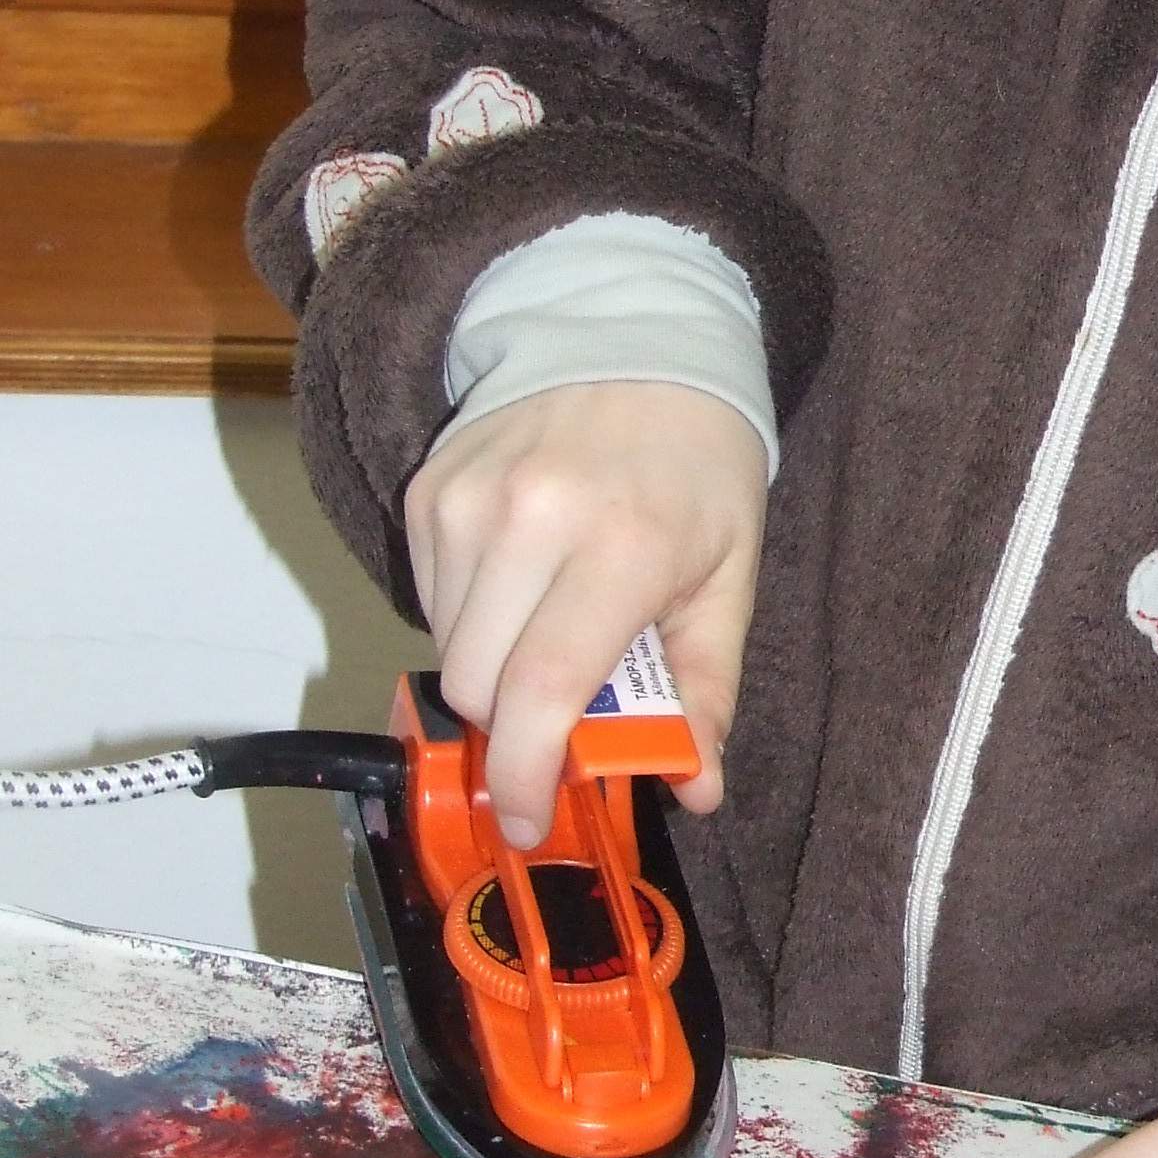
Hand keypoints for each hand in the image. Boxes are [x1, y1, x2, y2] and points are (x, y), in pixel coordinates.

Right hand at [402, 381, 767, 845]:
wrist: (639, 336)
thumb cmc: (698, 467)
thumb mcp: (729, 575)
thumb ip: (709, 688)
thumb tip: (697, 789)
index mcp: (622, 547)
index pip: (544, 692)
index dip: (527, 774)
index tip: (527, 821)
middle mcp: (532, 520)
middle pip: (477, 684)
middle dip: (512, 728)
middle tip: (560, 722)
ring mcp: (469, 499)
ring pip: (444, 646)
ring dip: (490, 670)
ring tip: (550, 630)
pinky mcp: (430, 487)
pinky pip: (427, 596)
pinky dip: (468, 616)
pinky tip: (521, 581)